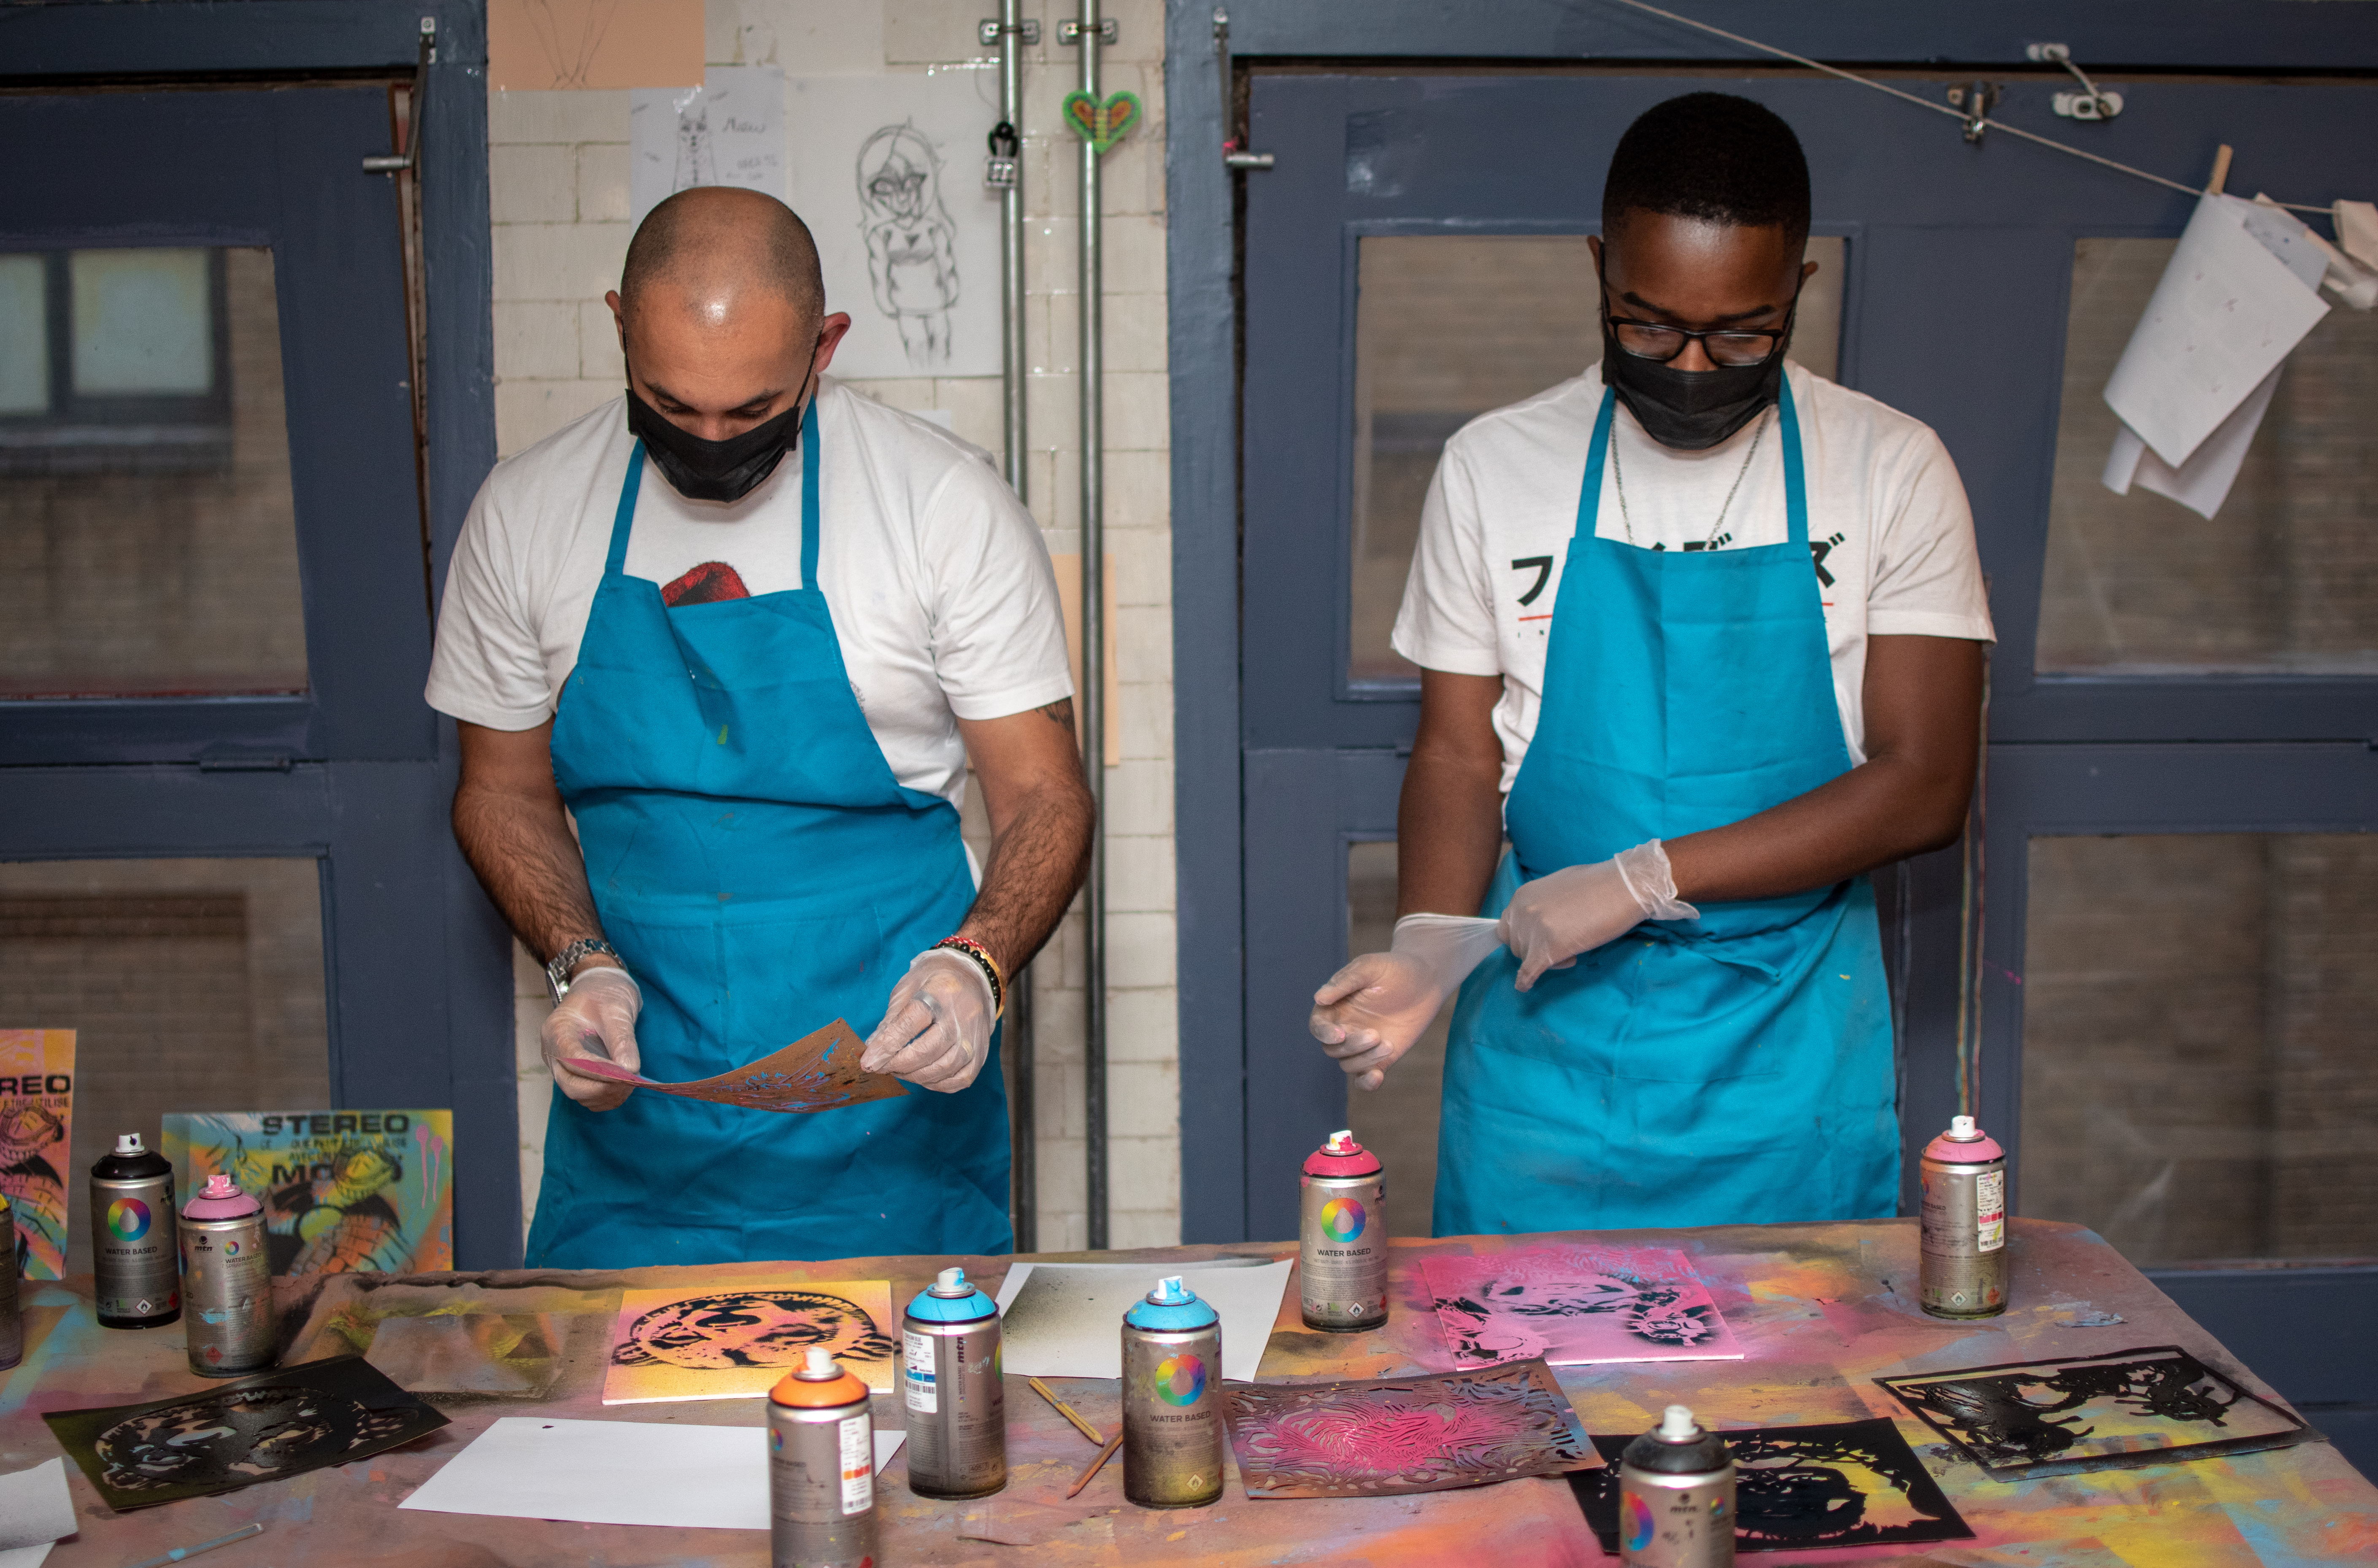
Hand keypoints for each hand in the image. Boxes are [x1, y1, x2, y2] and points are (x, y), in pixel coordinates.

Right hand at [543, 965, 642, 1111]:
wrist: (599, 989)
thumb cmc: (605, 994)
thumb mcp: (617, 1009)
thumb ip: (622, 1040)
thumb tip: (631, 1070)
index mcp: (556, 1030)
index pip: (572, 1060)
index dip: (598, 1072)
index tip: (625, 1076)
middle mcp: (552, 1052)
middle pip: (570, 1084)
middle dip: (603, 1088)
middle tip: (632, 1081)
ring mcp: (560, 1066)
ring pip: (578, 1095)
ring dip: (607, 1095)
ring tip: (631, 1081)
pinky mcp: (572, 1075)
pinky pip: (586, 1097)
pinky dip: (606, 1097)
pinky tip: (623, 1085)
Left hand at [863, 950, 993, 1092]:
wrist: (972, 977)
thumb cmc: (934, 981)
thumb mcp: (908, 988)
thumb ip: (891, 1020)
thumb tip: (873, 1049)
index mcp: (938, 994)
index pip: (910, 1024)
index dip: (887, 1046)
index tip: (868, 1061)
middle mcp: (961, 1018)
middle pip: (928, 1050)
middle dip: (898, 1064)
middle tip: (880, 1067)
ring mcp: (974, 1038)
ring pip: (944, 1068)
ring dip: (915, 1076)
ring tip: (899, 1070)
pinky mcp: (981, 1054)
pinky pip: (960, 1079)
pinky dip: (938, 1084)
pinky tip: (924, 1076)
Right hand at [1309, 914, 1502, 1091]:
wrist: (1426, 980)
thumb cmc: (1395, 969)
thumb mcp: (1369, 968)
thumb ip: (1345, 982)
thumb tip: (1318, 999)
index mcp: (1336, 1006)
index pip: (1318, 1026)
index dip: (1323, 1033)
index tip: (1339, 1034)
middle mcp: (1346, 1028)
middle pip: (1333, 1049)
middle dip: (1351, 1046)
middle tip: (1375, 1034)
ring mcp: (1363, 1045)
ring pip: (1349, 1065)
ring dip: (1364, 1060)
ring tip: (1388, 1044)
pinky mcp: (1381, 1058)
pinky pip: (1366, 1078)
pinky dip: (1367, 1083)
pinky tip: (1377, 1077)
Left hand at [1498, 839, 1696, 991]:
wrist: (1622, 887)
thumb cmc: (1598, 883)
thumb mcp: (1557, 887)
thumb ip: (1541, 903)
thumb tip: (1539, 918)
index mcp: (1522, 896)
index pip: (1507, 926)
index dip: (1523, 936)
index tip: (1538, 939)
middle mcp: (1522, 912)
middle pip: (1515, 945)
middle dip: (1534, 949)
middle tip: (1562, 944)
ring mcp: (1533, 931)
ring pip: (1525, 959)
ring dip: (1543, 961)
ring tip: (1571, 950)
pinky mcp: (1548, 949)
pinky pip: (1528, 972)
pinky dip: (1526, 982)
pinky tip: (1526, 987)